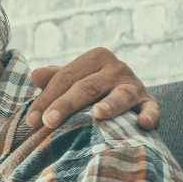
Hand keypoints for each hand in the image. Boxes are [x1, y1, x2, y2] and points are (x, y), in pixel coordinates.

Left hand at [27, 47, 159, 129]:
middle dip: (66, 104)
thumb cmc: (91, 88)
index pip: (66, 77)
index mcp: (95, 58)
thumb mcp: (74, 79)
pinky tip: (144, 123)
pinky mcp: (149, 102)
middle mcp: (117, 68)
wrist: (127, 96)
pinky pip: (151, 108)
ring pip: (120, 95)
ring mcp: (135, 85)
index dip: (46, 98)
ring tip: (97, 113)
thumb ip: (56, 78)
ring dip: (110, 105)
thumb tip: (35, 74)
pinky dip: (150, 115)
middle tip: (48, 122)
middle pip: (87, 86)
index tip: (31, 120)